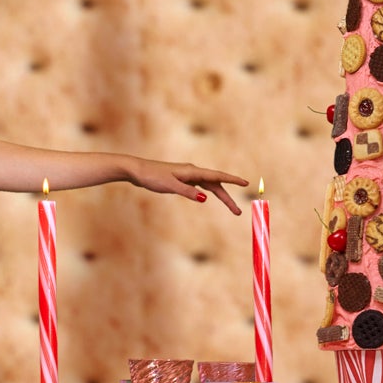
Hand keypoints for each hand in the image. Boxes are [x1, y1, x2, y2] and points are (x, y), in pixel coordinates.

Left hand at [123, 156, 248, 215]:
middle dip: (228, 198)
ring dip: (220, 196)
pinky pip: (200, 186)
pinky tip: (209, 196)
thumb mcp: (170, 186)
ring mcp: (186, 176)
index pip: (217, 176)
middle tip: (238, 212)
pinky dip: (209, 192)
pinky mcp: (180, 180)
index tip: (246, 183)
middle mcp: (192, 172)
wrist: (136, 170)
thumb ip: (188, 192)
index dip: (232, 180)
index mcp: (192, 172)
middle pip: (216, 185)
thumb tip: (206, 197)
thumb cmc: (152, 177)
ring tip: (231, 208)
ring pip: (209, 186)